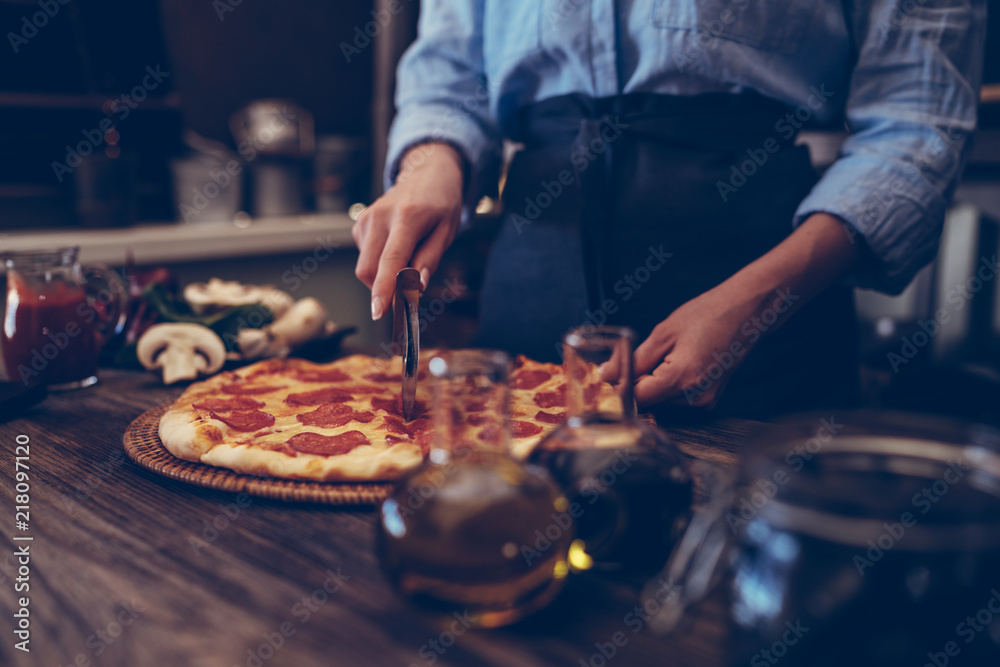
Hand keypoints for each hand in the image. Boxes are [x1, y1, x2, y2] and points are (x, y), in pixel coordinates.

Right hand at [353, 143, 463, 319]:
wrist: (426, 174)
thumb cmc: (441, 203)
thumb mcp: (446, 231)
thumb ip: (429, 258)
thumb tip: (416, 285)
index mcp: (407, 217)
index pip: (390, 260)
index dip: (384, 289)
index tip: (379, 312)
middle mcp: (380, 216)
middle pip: (369, 269)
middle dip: (383, 290)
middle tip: (406, 297)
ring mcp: (366, 218)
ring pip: (365, 266)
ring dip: (383, 276)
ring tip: (408, 259)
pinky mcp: (360, 223)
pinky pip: (365, 256)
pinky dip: (379, 263)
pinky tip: (396, 247)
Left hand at [628, 212, 860, 408]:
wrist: (746, 311)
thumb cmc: (708, 315)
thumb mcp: (663, 334)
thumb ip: (632, 360)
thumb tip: (606, 376)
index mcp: (682, 379)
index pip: (637, 398)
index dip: (622, 385)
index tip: (614, 371)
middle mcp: (696, 397)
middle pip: (650, 401)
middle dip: (638, 382)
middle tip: (644, 354)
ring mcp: (705, 400)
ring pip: (662, 401)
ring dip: (654, 382)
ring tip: (668, 354)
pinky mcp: (709, 399)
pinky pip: (677, 398)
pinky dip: (669, 383)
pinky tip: (678, 362)